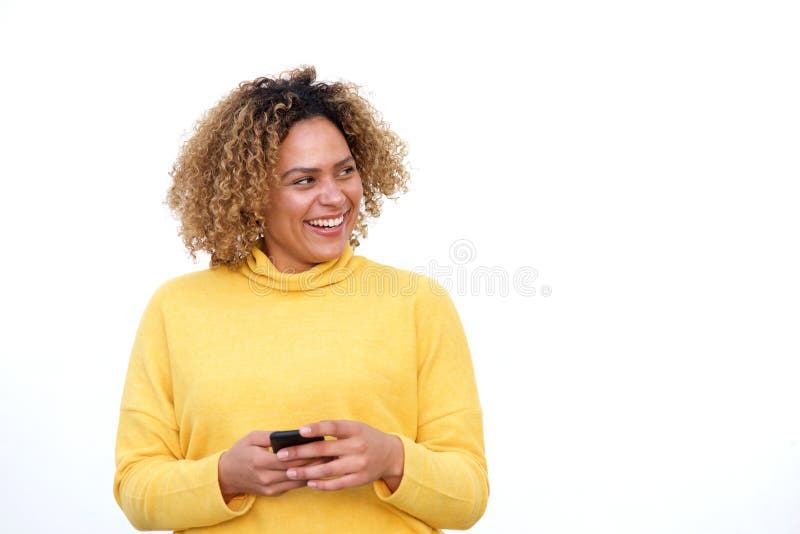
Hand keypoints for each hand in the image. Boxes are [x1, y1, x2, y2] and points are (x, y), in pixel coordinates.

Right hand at [217, 431, 326, 501]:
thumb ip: (271, 435)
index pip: (288, 458)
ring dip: (313, 472)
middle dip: (314, 462)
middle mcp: (265, 477)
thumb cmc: (241, 452)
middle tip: (331, 453)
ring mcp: (269, 488)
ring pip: (297, 481)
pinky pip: (293, 486)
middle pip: (295, 470)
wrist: (226, 475)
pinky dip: (305, 479)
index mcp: (259, 461)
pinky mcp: (272, 493)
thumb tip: (292, 433)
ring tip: (328, 462)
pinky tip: (317, 471)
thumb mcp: (252, 438)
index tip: (321, 445)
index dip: (305, 453)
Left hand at [278, 420, 404, 491]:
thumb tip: (304, 437)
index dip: (317, 428)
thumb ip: (335, 431)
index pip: (334, 427)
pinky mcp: (359, 479)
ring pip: (328, 470)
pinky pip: (337, 484)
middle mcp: (358, 446)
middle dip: (301, 453)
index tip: (300, 431)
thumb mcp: (355, 428)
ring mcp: (359, 464)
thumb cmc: (365, 438)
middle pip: (325, 450)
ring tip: (290, 471)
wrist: (391, 455)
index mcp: (356, 429)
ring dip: (306, 471)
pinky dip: (322, 484)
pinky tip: (309, 482)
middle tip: (282, 455)